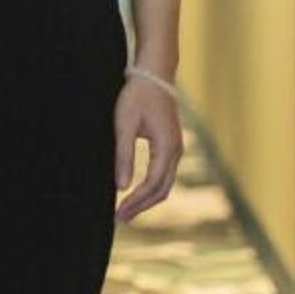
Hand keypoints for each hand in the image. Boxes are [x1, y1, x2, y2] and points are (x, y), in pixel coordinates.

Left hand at [113, 75, 180, 222]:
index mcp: (167, 147)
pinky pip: (164, 175)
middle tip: (119, 219)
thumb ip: (123, 156)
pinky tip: (136, 193)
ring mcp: (176, 149)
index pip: (151, 184)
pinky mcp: (171, 146)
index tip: (118, 212)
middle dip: (141, 207)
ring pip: (165, 185)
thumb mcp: (124, 125)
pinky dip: (151, 189)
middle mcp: (176, 151)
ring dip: (146, 200)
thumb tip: (121, 187)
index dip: (135, 202)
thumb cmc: (137, 96)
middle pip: (161, 190)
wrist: (154, 75)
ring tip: (126, 211)